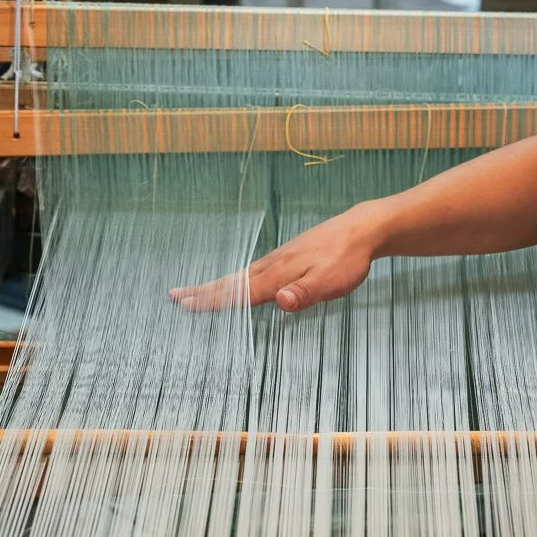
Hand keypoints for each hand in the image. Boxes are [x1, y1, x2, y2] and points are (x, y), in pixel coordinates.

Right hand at [170, 210, 376, 312]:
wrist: (361, 230)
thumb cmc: (347, 259)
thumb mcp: (331, 281)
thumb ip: (305, 294)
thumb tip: (280, 301)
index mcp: (280, 275)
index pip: (243, 293)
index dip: (215, 301)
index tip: (188, 306)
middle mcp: (274, 265)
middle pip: (232, 282)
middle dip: (204, 291)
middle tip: (175, 297)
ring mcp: (278, 259)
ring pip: (240, 275)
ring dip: (215, 285)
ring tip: (193, 292)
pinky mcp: (286, 257)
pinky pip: (252, 271)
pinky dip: (235, 279)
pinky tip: (234, 283)